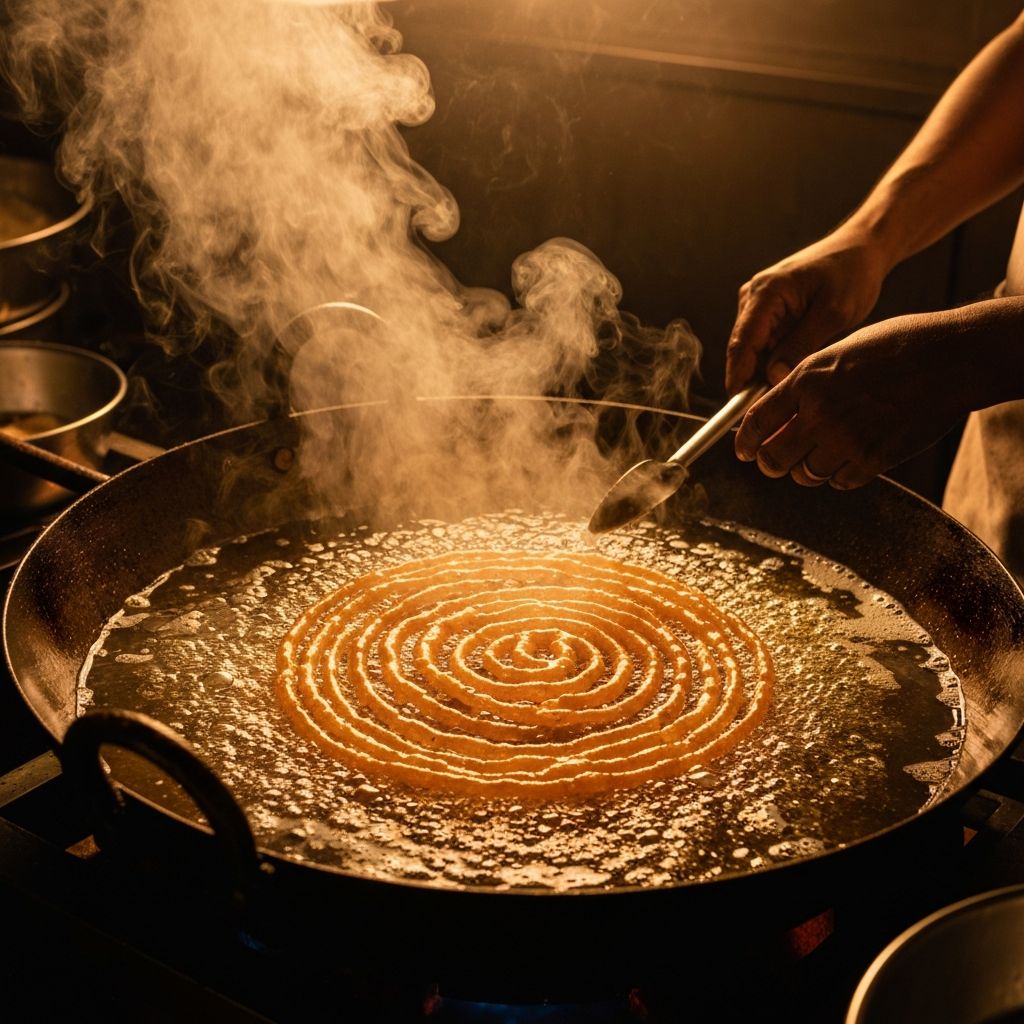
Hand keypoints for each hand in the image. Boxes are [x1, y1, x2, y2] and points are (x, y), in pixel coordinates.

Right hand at [726, 231, 888, 392]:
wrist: (862, 248)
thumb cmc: (851, 273)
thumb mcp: (832, 314)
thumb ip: (799, 347)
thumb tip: (772, 379)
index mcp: (765, 292)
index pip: (741, 343)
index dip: (738, 378)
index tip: (741, 409)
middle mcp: (753, 297)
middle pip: (743, 350)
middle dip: (753, 379)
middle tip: (775, 407)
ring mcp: (758, 304)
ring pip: (753, 350)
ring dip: (767, 370)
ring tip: (792, 388)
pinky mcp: (768, 311)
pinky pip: (765, 344)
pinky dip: (776, 360)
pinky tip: (794, 369)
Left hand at [733, 311, 971, 488]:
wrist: (949, 359)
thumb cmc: (894, 348)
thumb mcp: (836, 353)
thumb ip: (803, 386)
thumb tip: (775, 415)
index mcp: (806, 381)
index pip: (756, 422)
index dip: (744, 442)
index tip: (743, 450)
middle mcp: (820, 413)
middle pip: (772, 458)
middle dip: (769, 462)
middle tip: (773, 461)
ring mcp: (846, 440)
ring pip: (803, 474)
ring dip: (805, 468)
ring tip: (818, 454)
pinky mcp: (872, 460)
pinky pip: (837, 481)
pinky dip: (837, 474)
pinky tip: (848, 457)